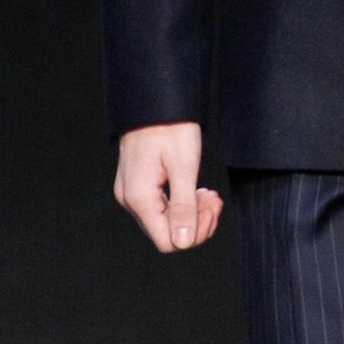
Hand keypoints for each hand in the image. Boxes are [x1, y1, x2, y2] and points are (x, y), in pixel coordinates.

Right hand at [114, 122, 223, 251]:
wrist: (154, 101)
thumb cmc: (170, 127)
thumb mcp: (184, 167)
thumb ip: (183, 207)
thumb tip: (183, 242)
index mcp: (139, 197)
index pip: (168, 242)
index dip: (195, 233)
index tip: (211, 207)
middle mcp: (130, 200)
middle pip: (167, 234)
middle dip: (196, 222)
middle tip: (213, 198)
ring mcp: (131, 194)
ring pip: (165, 222)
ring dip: (191, 213)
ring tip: (208, 193)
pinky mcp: (137, 187)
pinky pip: (161, 208)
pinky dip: (181, 204)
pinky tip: (195, 191)